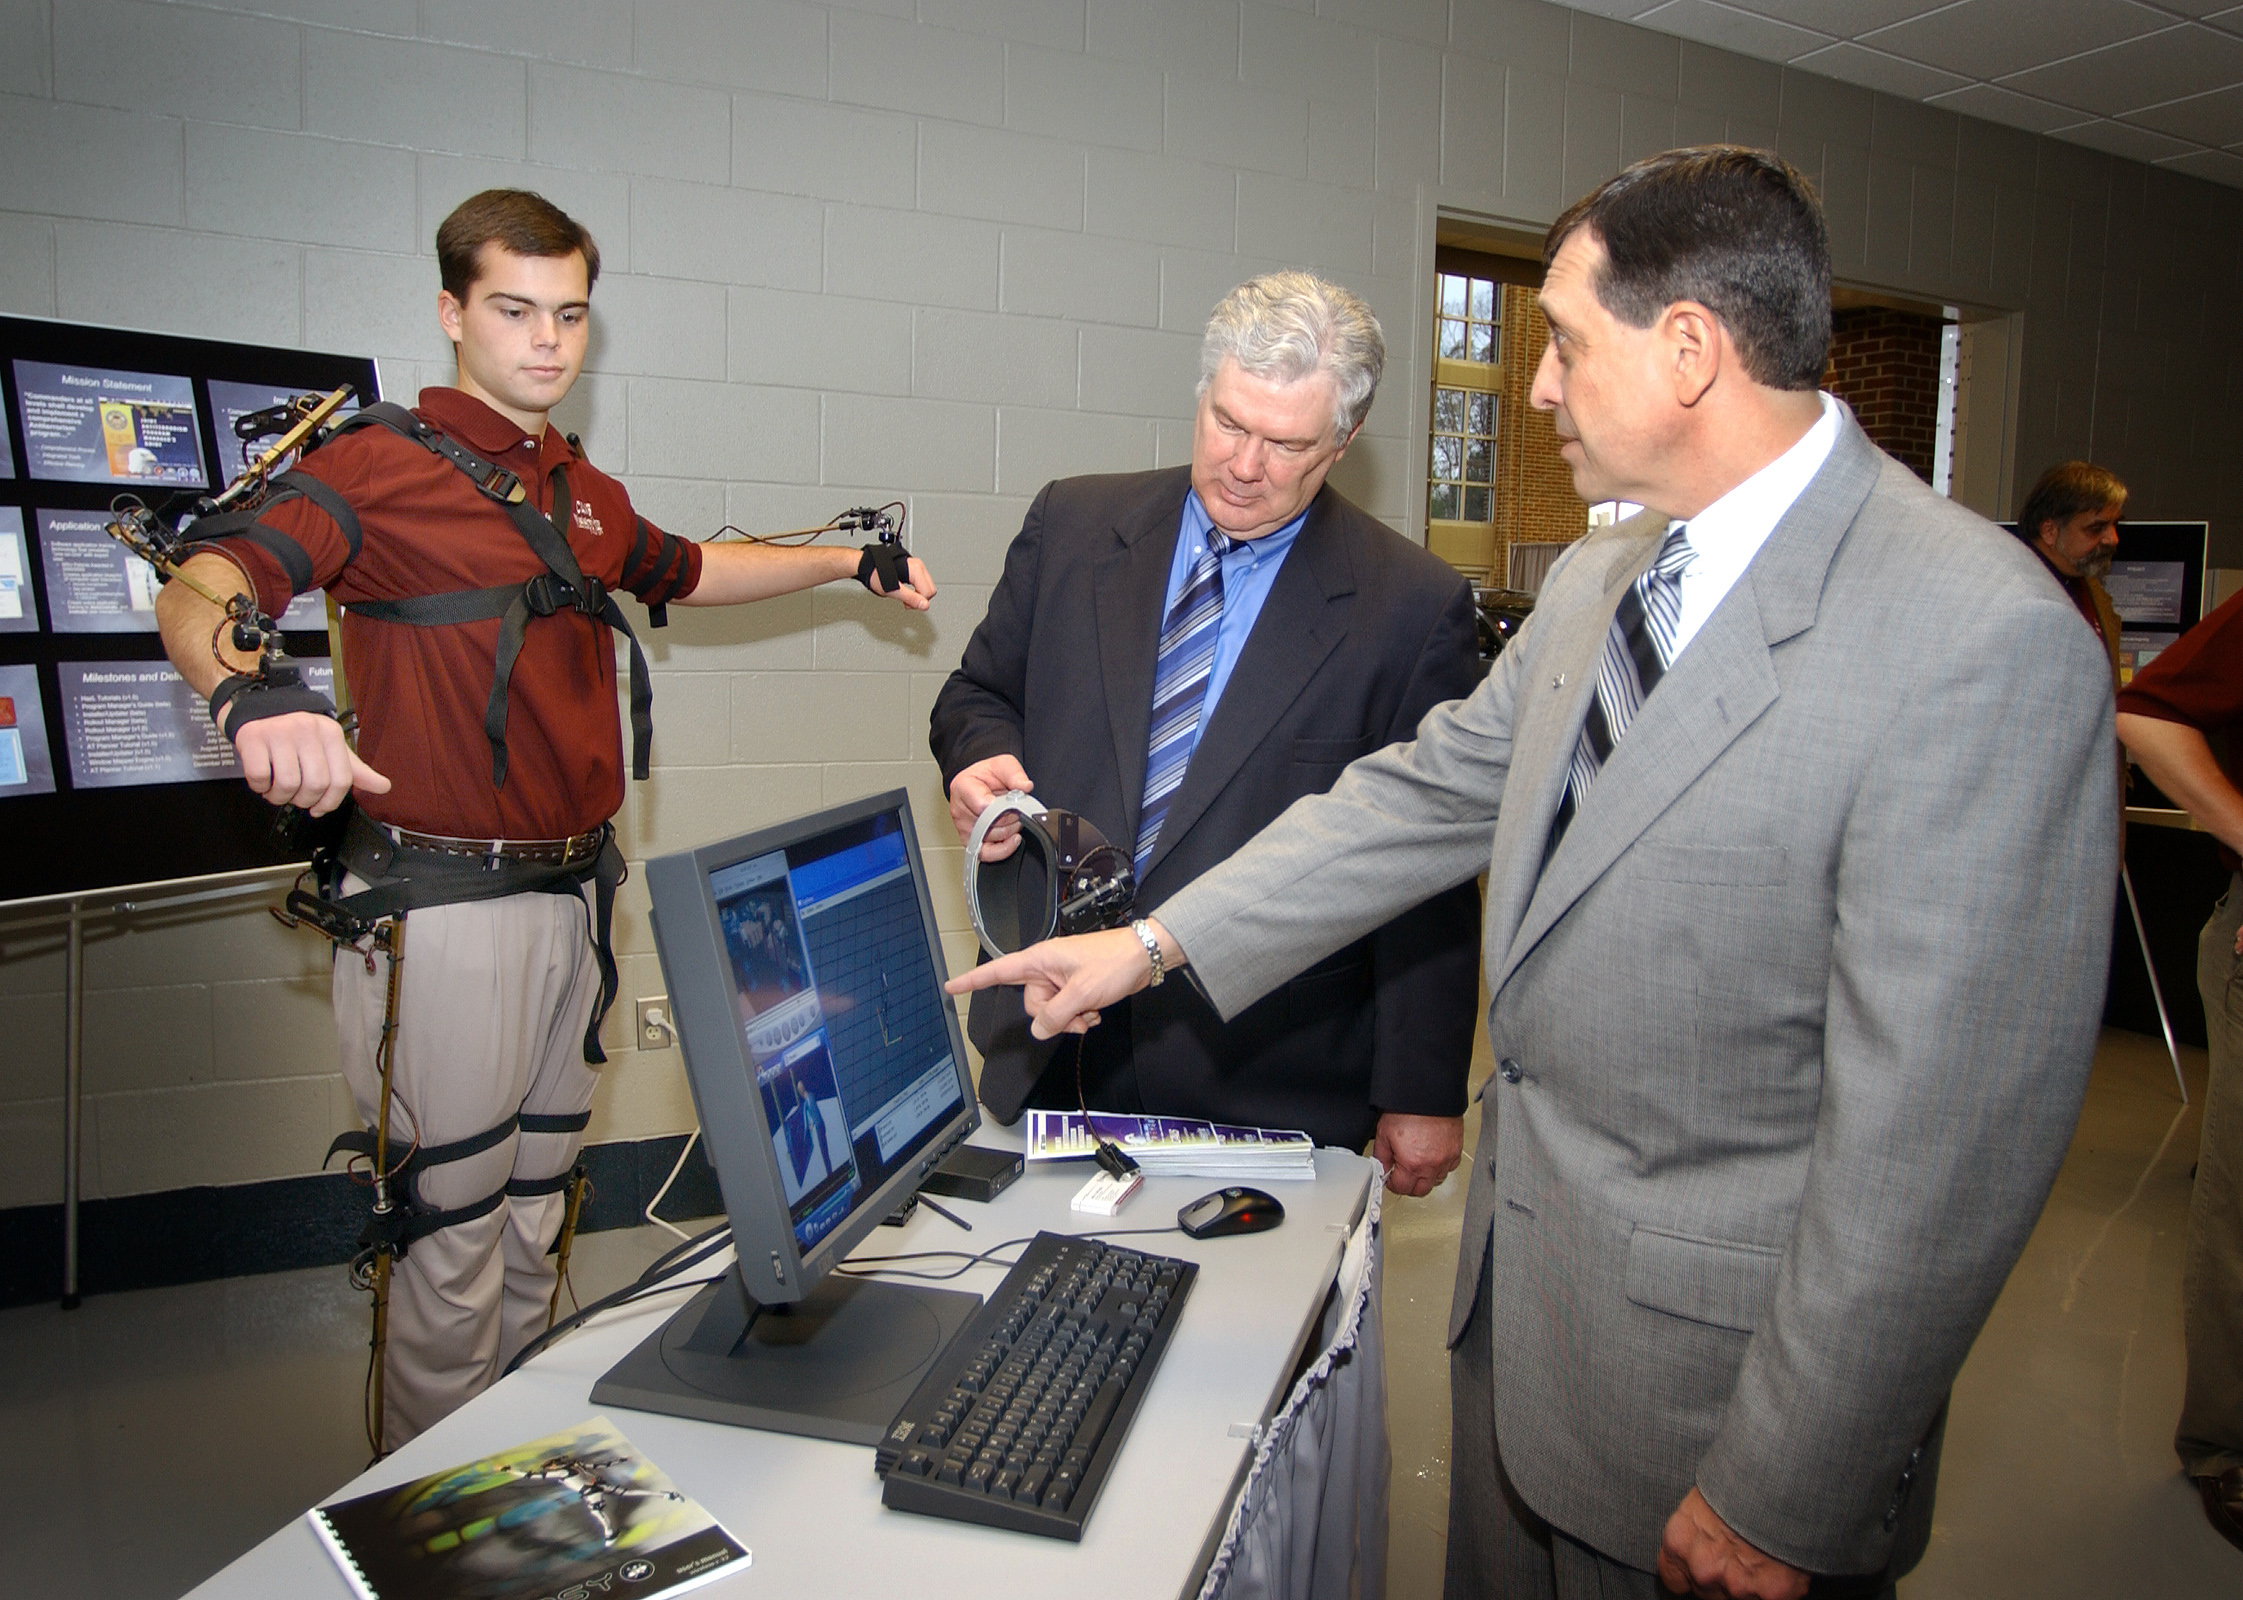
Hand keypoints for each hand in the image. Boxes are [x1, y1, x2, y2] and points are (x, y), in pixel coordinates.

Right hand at [229, 710, 390, 815]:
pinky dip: (260, 787)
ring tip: (278, 790)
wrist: (263, 713)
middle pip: (315, 785)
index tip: (318, 808)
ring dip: (279, 797)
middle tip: (295, 797)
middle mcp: (308, 729)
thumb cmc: (299, 738)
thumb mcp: (331, 750)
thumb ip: (355, 771)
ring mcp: (280, 732)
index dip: (330, 803)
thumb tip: (384, 787)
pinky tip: (263, 781)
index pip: (341, 781)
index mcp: (331, 733)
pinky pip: (260, 778)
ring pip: (287, 785)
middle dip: (303, 801)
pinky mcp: (254, 737)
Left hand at [868, 552, 936, 610]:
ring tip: (904, 598)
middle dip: (920, 599)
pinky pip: (921, 582)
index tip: (907, 605)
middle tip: (906, 603)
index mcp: (916, 569)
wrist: (867, 566)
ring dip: (918, 595)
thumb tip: (924, 605)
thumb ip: (910, 598)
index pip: (929, 592)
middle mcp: (918, 566)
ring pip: (926, 586)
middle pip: (930, 589)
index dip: (919, 602)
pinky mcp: (912, 568)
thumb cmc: (876, 574)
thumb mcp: (893, 590)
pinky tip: (906, 592)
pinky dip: (915, 590)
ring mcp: (916, 566)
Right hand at [945, 924, 1169, 1037]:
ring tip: (1090, 1013)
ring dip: (1070, 1019)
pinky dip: (1078, 1017)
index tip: (950, 987)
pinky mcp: (1074, 987)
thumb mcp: (1082, 992)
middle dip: (1053, 1016)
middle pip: (1031, 1004)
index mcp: (1040, 960)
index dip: (972, 981)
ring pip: (1050, 1011)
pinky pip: (1065, 1011)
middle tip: (1077, 1013)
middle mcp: (1046, 968)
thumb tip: (1039, 1029)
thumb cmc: (1114, 963)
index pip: (997, 971)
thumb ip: (1055, 1014)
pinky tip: (1093, 1013)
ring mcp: (1061, 978)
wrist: (1145, 957)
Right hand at [948, 754, 1032, 858]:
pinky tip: (1013, 840)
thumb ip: (1015, 774)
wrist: (980, 782)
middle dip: (1011, 817)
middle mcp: (959, 810)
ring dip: (1010, 830)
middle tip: (1018, 808)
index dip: (1003, 807)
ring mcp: (964, 828)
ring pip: (992, 838)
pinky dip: (1003, 850)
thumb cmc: (988, 774)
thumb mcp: (1003, 764)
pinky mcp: (970, 841)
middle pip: (989, 824)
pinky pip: (986, 854)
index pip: (982, 806)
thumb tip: (1025, 787)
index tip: (1014, 801)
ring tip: (1014, 817)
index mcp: (963, 788)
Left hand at [1372, 1112, 1462, 1195]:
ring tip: (1417, 1165)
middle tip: (1402, 1175)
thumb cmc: (1408, 1109)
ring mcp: (1446, 1159)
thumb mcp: (1384, 1134)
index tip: (1391, 1178)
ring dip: (1426, 1177)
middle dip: (1409, 1185)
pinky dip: (1440, 1167)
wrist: (1427, 1093)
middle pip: (1421, 1190)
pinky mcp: (1456, 1150)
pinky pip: (1449, 1168)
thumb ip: (1381, 1157)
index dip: (1392, 1184)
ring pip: (1436, 1181)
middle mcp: (1431, 1165)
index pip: (1401, 1189)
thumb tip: (1381, 1169)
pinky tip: (1432, 1157)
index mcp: (1412, 1164)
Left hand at [1656, 1488, 1807, 1599]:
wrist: (1781, 1481)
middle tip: (1740, 1550)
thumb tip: (1703, 1538)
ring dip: (1749, 1583)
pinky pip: (1771, 1599)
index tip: (1702, 1563)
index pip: (1673, 1578)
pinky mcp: (1771, 1595)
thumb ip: (1697, 1530)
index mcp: (1679, 1542)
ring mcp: (1736, 1586)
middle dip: (1722, 1576)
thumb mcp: (1703, 1497)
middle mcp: (1702, 1570)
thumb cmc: (1741, 1478)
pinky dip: (1778, 1587)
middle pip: (1707, 1590)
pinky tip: (1783, 1563)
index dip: (1689, 1572)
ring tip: (1763, 1552)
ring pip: (1738, 1597)